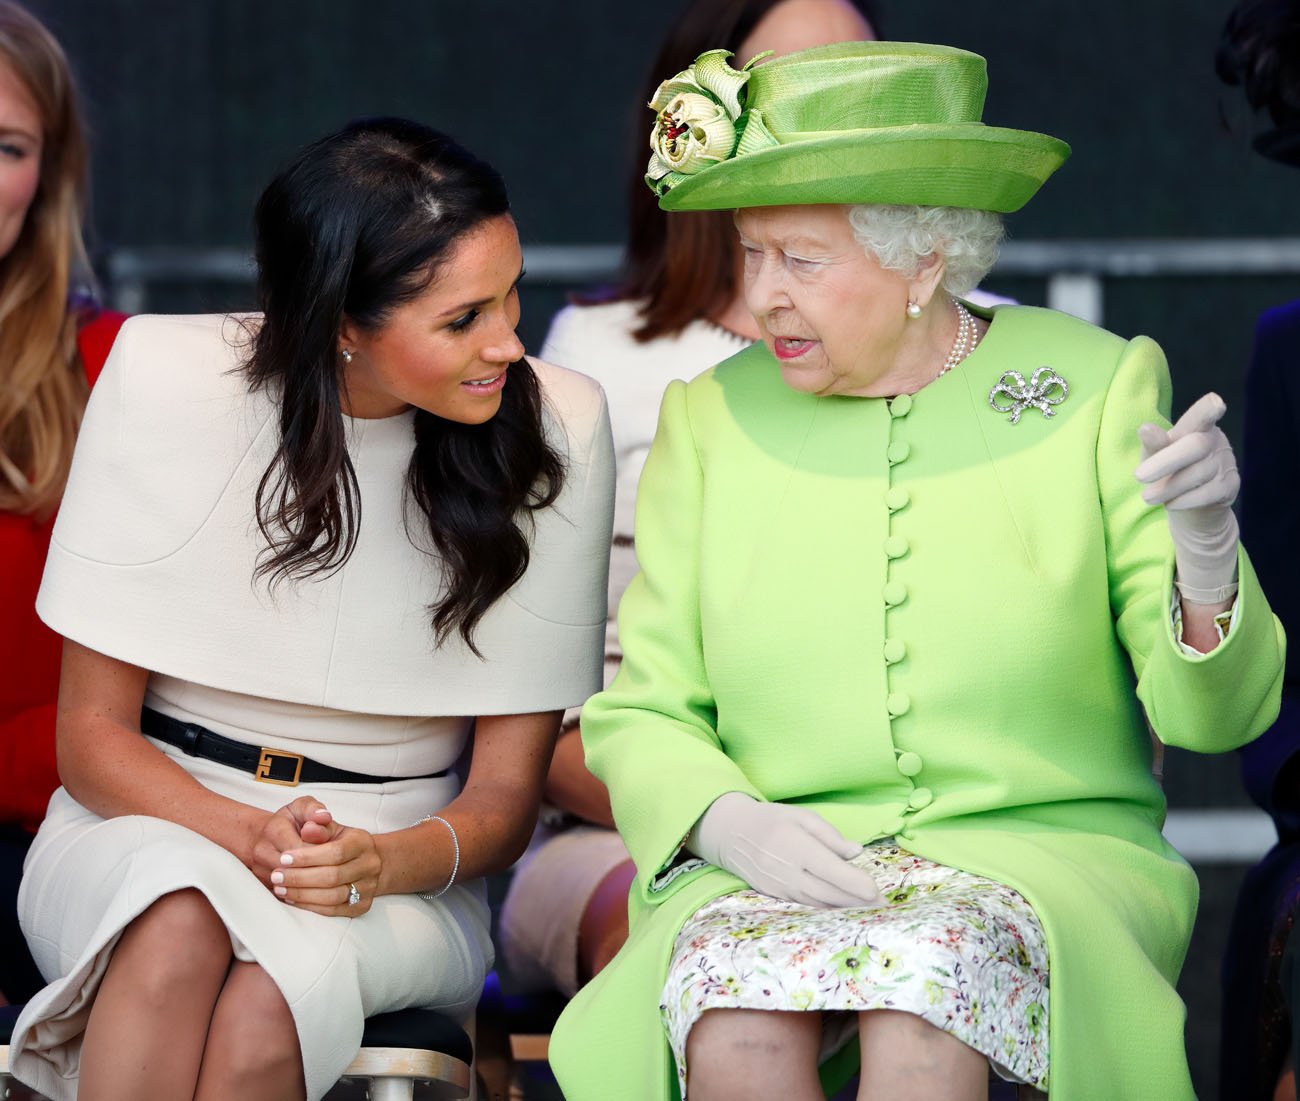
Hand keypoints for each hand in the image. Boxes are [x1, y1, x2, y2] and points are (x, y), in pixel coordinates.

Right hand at [248, 796, 334, 889]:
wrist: (266, 837)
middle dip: (319, 872)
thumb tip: (324, 816)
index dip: (321, 853)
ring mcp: (260, 871)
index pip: (300, 847)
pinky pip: (284, 897)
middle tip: (340, 872)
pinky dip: (304, 898)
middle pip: (293, 869)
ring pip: (288, 886)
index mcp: (274, 829)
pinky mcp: (263, 886)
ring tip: (334, 885)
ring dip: (312, 888)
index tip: (338, 855)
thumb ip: (314, 810)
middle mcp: (262, 851)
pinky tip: (322, 894)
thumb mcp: (303, 808)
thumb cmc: (290, 822)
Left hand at [273, 822, 383, 916]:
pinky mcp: (362, 906)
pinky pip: (333, 911)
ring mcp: (368, 888)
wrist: (363, 861)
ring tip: (280, 889)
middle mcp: (370, 865)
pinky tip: (293, 899)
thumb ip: (318, 827)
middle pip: (332, 876)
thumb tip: (308, 829)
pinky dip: (309, 906)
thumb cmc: (341, 842)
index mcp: (363, 842)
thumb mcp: (329, 828)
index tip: (284, 858)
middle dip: (299, 878)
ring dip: (302, 894)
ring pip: (332, 897)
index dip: (307, 857)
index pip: (336, 852)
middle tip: (276, 876)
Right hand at [688, 792, 881, 907]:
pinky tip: (844, 909)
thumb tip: (856, 853)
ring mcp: (779, 887)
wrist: (731, 833)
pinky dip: (827, 909)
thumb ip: (830, 836)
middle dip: (857, 902)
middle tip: (883, 907)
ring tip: (870, 911)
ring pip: (818, 903)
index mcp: (796, 846)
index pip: (830, 870)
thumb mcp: (802, 816)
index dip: (855, 883)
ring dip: (845, 909)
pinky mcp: (775, 896)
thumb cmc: (772, 819)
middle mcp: (787, 871)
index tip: (877, 891)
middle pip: (828, 893)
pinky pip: (806, 905)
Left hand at [1135, 392, 1239, 601]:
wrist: (1186, 514)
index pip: (1205, 414)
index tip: (1214, 404)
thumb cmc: (1164, 478)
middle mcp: (1216, 445)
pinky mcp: (1230, 490)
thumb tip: (1144, 427)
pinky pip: (1208, 495)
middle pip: (1195, 445)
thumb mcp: (1154, 462)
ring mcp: (1227, 467)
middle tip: (1137, 477)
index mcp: (1197, 429)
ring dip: (1170, 485)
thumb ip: (1154, 445)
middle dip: (1165, 460)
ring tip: (1147, 497)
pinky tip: (1168, 506)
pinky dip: (1184, 500)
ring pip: (1200, 472)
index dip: (1207, 409)